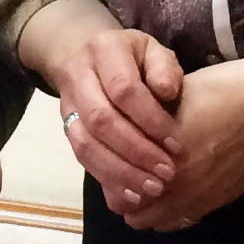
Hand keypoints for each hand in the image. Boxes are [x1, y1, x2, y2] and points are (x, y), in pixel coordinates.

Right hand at [18, 0, 185, 216]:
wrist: (86, 55)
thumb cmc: (132, 58)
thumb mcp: (153, 50)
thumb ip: (164, 68)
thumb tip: (166, 92)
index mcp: (104, 49)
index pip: (123, 88)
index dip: (150, 119)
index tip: (177, 144)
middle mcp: (78, 75)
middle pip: (101, 119)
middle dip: (136, 150)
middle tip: (166, 172)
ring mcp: (67, 104)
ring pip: (86, 143)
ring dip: (120, 170)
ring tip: (151, 188)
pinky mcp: (66, 128)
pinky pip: (81, 157)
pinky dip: (107, 178)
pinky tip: (131, 193)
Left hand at [121, 47, 243, 232]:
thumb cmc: (217, 92)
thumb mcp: (168, 101)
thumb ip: (139, 130)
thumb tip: (119, 147)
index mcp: (160, 162)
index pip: (117, 195)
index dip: (113, 180)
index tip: (116, 164)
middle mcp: (181, 189)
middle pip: (136, 217)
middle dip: (130, 199)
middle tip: (132, 174)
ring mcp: (205, 199)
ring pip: (162, 222)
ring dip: (154, 207)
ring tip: (155, 181)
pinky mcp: (224, 199)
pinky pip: (188, 217)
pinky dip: (178, 207)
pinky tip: (182, 183)